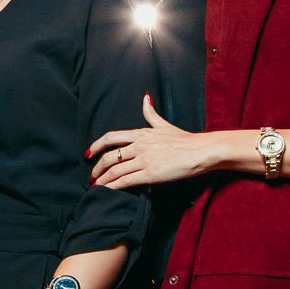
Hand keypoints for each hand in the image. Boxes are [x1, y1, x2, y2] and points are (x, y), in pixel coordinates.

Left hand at [89, 93, 211, 188]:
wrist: (201, 151)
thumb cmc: (185, 139)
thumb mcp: (164, 124)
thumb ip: (151, 113)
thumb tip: (145, 97)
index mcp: (141, 133)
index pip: (111, 137)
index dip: (96, 145)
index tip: (88, 153)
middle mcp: (139, 145)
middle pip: (109, 156)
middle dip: (96, 168)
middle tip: (91, 176)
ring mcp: (144, 160)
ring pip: (115, 170)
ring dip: (102, 180)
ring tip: (96, 187)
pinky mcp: (150, 174)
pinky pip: (125, 181)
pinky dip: (113, 187)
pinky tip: (107, 191)